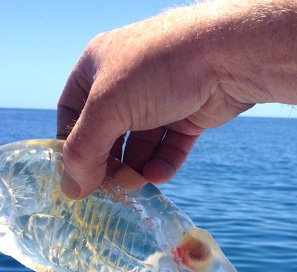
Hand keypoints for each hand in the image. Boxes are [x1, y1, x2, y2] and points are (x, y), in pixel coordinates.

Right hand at [57, 7, 254, 198]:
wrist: (225, 55)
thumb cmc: (157, 69)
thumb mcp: (107, 108)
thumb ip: (84, 150)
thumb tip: (72, 190)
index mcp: (97, 68)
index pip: (71, 113)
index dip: (70, 145)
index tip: (75, 176)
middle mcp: (126, 83)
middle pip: (106, 134)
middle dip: (107, 163)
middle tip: (108, 190)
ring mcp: (159, 100)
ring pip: (140, 146)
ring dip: (136, 169)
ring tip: (136, 185)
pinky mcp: (188, 116)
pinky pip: (169, 148)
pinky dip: (163, 164)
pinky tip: (158, 176)